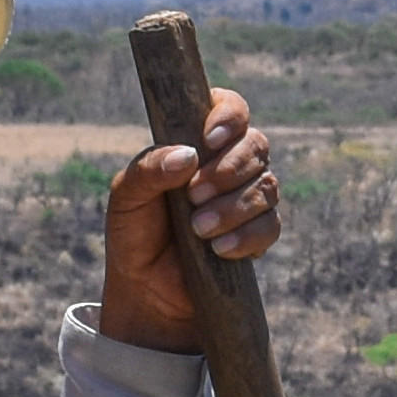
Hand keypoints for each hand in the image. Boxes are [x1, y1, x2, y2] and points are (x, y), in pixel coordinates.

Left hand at [98, 86, 281, 351]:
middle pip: (256, 146)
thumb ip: (149, 169)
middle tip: (193, 196)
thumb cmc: (134, 233)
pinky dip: (246, 236)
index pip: (231, 109)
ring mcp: (249, 197)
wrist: (144, 287)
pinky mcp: (258, 234)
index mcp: (200, 141)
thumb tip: (187, 156)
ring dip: (232, 207)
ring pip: (266, 186)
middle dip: (227, 171)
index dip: (228, 117)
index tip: (208, 140)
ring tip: (198, 229)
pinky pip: (270, 226)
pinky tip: (218, 249)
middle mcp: (231, 163)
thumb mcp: (127, 197)